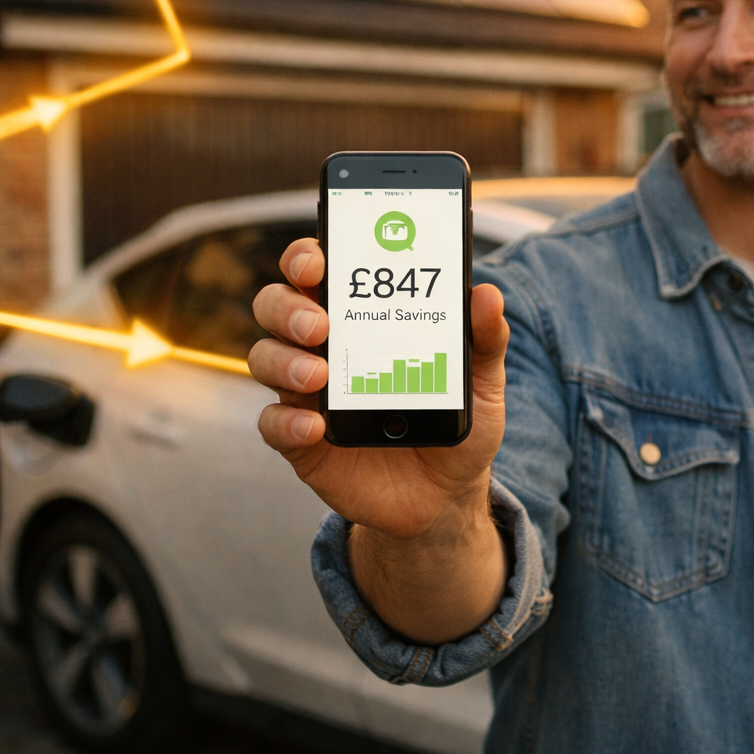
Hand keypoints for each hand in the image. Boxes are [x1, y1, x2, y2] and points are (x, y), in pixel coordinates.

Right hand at [250, 238, 511, 641]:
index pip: (316, 271)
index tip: (316, 260)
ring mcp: (307, 394)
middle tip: (319, 324)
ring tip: (318, 377)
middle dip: (287, 307)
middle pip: (276, 307)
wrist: (444, 496)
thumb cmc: (455, 425)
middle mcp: (323, 347)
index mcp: (359, 318)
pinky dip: (286, 423)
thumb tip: (488, 295)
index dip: (305, 256)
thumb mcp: (481, 384)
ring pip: (265, 358)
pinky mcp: (301, 441)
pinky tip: (314, 428)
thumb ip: (484, 341)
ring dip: (284, 361)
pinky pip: (272, 425)